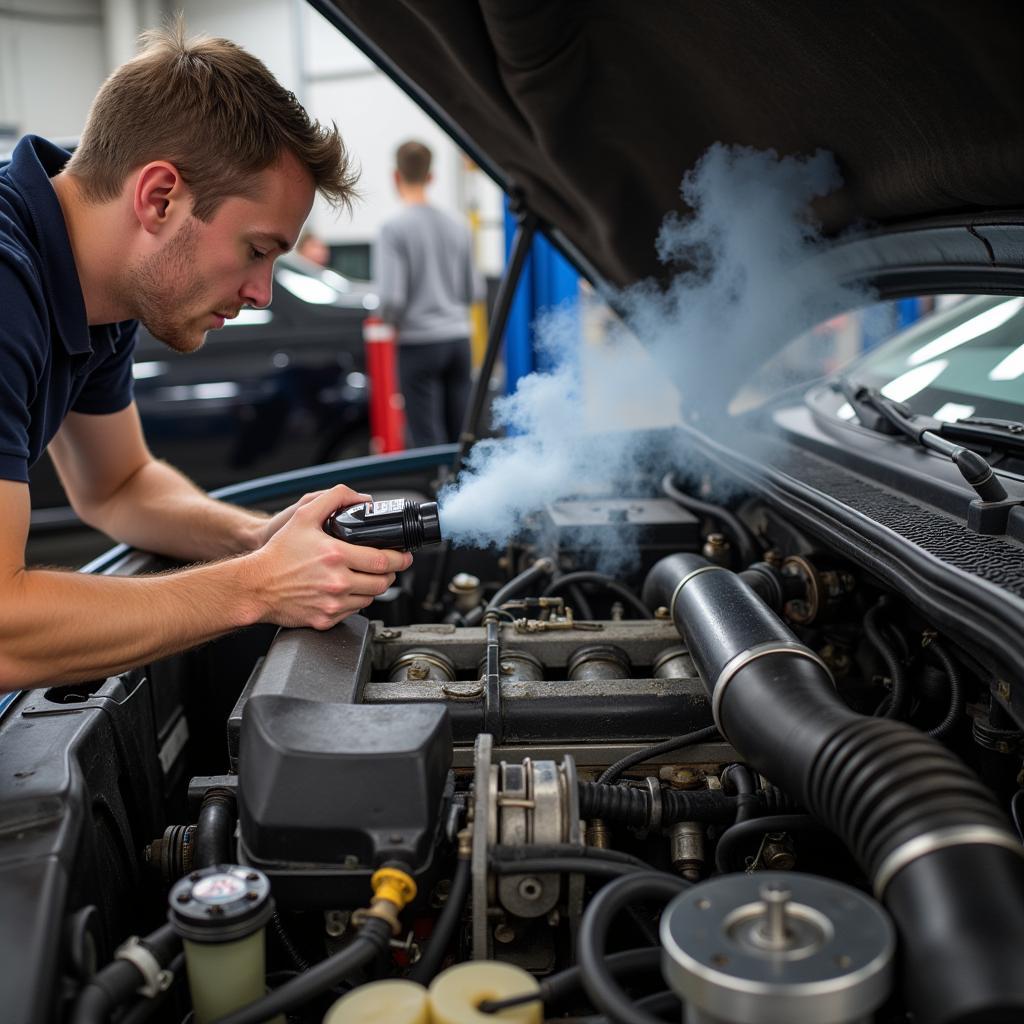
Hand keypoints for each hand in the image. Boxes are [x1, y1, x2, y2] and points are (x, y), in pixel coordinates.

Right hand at [240, 484, 412, 628]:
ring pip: (370, 598)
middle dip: (391, 573)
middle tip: (390, 567)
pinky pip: (353, 612)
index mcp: (336, 556)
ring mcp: (332, 604)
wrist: (254, 586)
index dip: (399, 558)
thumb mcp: (304, 514)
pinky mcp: (325, 620)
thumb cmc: (277, 554)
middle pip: (383, 583)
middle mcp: (337, 582)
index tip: (404, 555)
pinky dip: (355, 601)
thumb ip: (335, 498)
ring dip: (374, 587)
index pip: (383, 561)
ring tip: (367, 576)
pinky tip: (347, 590)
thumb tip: (362, 499)